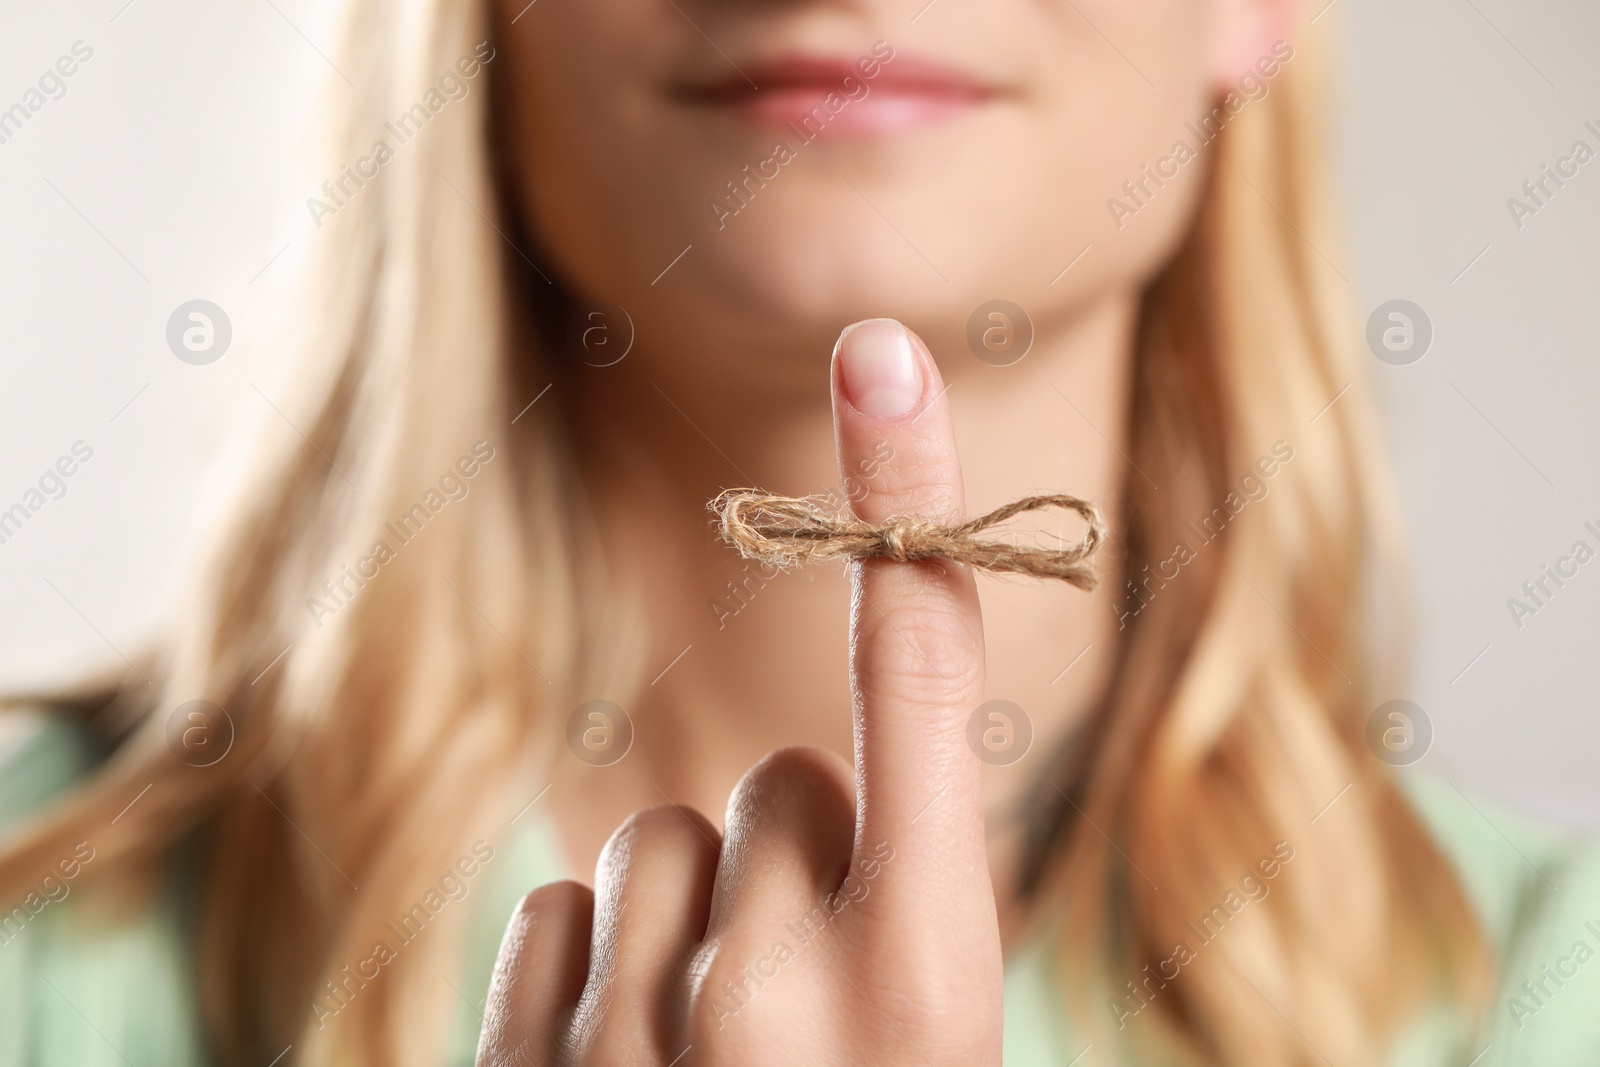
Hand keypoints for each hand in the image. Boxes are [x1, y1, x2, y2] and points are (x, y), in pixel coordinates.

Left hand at [476, 319, 1003, 1065]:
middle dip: (797, 865)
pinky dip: (586, 976)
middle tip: (811, 1010)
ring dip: (690, 927)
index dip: (906, 497)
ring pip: (657, 843)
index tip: (879, 352)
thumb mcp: (926, 1026)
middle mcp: (784, 1001)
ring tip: (717, 1059)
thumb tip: (792, 784)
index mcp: (929, 979)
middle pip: (780, 778)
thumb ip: (897, 893)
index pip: (918, 681)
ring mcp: (637, 1041)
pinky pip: (550, 909)